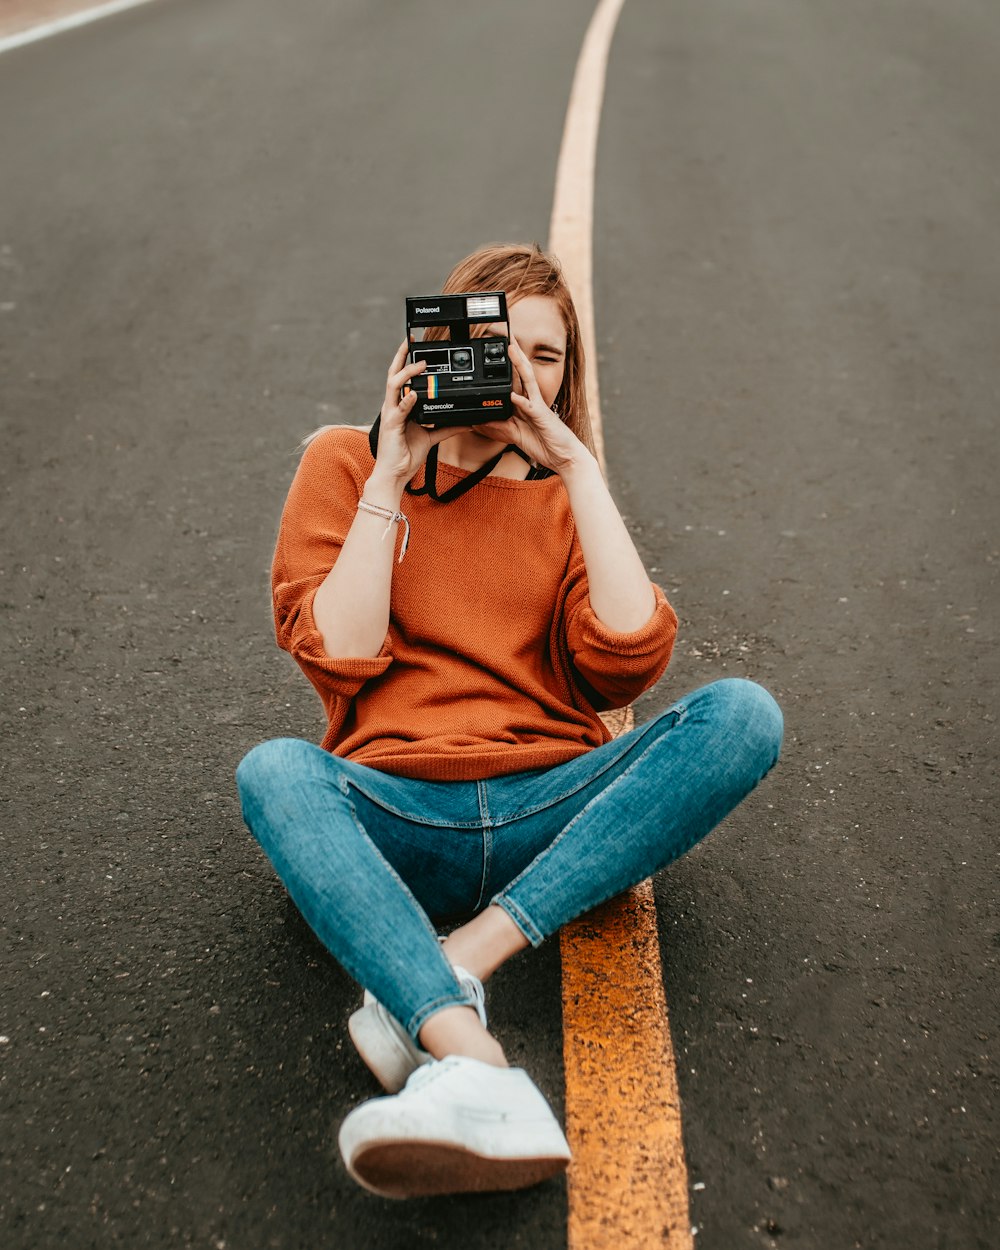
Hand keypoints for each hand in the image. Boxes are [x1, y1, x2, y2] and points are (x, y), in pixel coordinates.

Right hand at [372, 341, 471, 486]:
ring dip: (407, 373)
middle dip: (400, 356)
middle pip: (393, 375)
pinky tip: (414, 394)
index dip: (407, 361)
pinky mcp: (392, 426)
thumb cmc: (406, 455)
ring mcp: (391, 415)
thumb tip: (467, 422)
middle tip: (409, 340)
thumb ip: (448, 428)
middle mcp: (393, 407)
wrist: (395, 474)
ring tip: (420, 365)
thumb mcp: (432, 438)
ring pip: (393, 386)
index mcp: (401, 406)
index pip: (402, 379)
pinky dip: (407, 400)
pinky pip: (399, 409)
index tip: (416, 346)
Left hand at [476, 337, 587, 474]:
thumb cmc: (544, 445)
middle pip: (520, 372)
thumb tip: (477, 421)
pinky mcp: (543, 417)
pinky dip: (520, 401)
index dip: (505, 363)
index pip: (513, 378)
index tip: (495, 348)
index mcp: (525, 403)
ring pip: (527, 380)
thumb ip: (497, 427)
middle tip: (503, 334)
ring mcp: (538, 407)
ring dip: (519, 364)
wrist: (564, 458)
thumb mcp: (514, 436)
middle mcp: (532, 400)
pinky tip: (513, 395)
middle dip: (513, 353)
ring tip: (511, 348)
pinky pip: (530, 407)